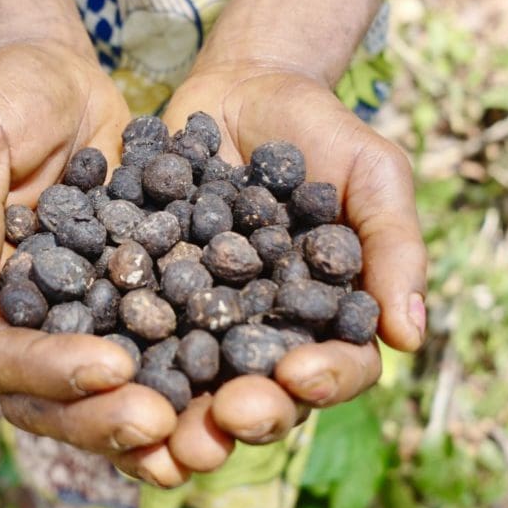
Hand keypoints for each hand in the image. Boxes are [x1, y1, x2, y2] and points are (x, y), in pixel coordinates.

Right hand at [0, 41, 178, 459]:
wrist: (64, 78)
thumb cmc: (7, 99)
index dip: (49, 370)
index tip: (109, 365)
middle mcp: (27, 325)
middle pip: (54, 398)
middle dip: (104, 416)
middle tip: (162, 423)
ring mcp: (81, 322)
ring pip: (108, 395)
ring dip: (151, 422)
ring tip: (205, 433)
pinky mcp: (133, 308)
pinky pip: (158, 355)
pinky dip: (191, 381)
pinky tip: (237, 390)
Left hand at [127, 62, 426, 484]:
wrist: (242, 88)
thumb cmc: (322, 131)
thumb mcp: (371, 174)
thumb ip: (393, 247)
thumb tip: (412, 338)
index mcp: (326, 321)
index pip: (338, 368)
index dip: (323, 380)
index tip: (298, 374)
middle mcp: (263, 334)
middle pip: (262, 393)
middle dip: (246, 412)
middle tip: (224, 418)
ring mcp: (202, 321)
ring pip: (193, 382)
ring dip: (176, 408)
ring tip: (156, 419)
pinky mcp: (147, 297)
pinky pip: (130, 330)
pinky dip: (115, 349)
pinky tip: (96, 361)